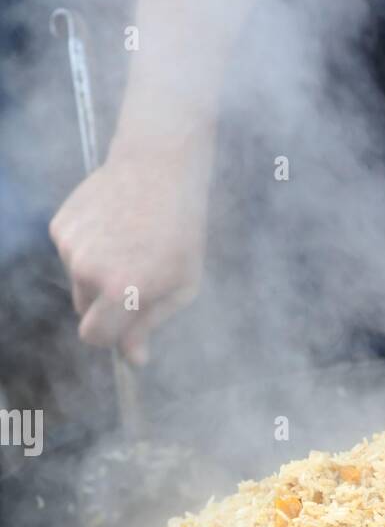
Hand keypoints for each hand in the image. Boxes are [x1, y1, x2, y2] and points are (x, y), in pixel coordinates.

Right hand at [49, 142, 209, 366]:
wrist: (158, 167)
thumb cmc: (181, 230)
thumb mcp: (182, 286)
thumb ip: (150, 324)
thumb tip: (133, 359)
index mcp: (120, 291)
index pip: (94, 337)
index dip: (109, 336)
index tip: (123, 326)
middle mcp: (87, 270)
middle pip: (85, 309)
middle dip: (106, 302)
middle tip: (136, 273)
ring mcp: (69, 246)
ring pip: (78, 280)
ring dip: (98, 272)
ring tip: (128, 243)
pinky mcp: (59, 225)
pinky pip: (71, 253)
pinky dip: (88, 247)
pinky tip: (112, 226)